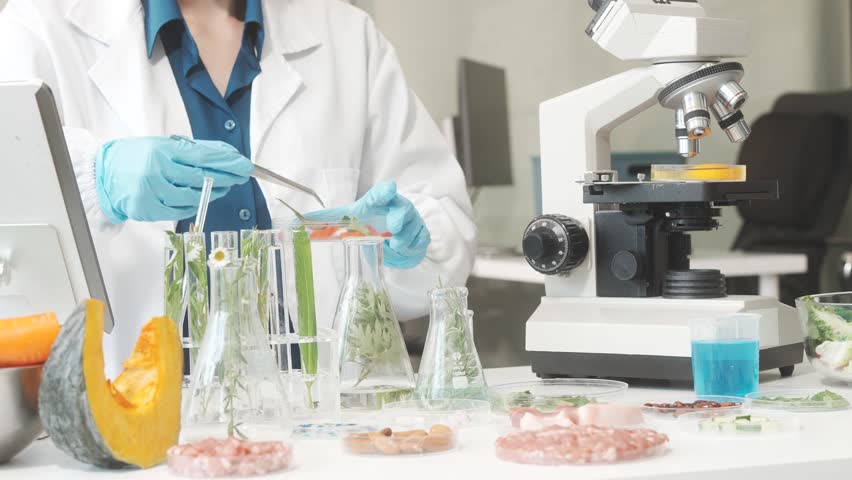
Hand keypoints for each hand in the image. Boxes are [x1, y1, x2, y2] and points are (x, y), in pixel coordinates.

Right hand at [95, 136, 253, 222]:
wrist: (102, 174)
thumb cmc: (135, 157)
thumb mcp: (163, 145)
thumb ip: (194, 150)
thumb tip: (226, 154)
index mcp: (161, 151)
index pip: (203, 158)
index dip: (227, 163)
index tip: (245, 165)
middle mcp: (157, 171)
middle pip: (202, 178)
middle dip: (226, 178)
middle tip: (241, 176)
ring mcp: (152, 192)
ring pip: (193, 197)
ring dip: (213, 192)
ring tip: (224, 187)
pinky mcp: (149, 209)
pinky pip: (180, 211)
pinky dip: (194, 205)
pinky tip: (203, 198)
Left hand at [305, 182, 430, 268]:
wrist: (392, 234)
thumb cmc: (369, 221)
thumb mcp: (346, 220)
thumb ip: (324, 220)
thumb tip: (293, 221)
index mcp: (378, 202)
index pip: (383, 193)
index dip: (385, 192)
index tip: (389, 189)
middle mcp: (397, 208)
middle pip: (403, 208)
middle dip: (400, 217)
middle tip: (393, 227)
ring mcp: (411, 221)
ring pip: (413, 227)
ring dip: (404, 238)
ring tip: (394, 246)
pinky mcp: (420, 235)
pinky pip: (420, 241)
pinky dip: (412, 247)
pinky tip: (402, 251)